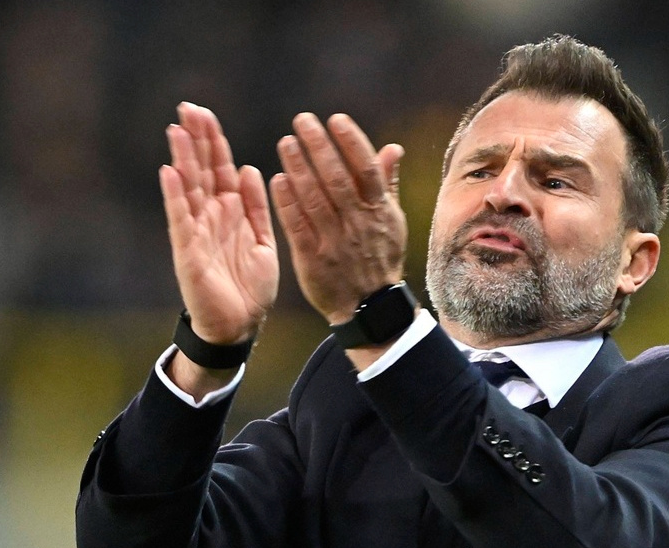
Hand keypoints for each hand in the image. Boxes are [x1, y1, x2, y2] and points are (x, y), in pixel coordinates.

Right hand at [161, 102, 277, 344]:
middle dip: (196, 139)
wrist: (241, 326)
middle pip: (201, 170)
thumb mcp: (262, 240)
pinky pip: (181, 219)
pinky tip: (169, 172)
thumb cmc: (250, 286)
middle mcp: (210, 216)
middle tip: (187, 107)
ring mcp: (197, 232)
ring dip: (183, 159)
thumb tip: (250, 167)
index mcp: (231, 212)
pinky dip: (175, 196)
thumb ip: (255, 206)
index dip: (213, 141)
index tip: (205, 113)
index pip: (220, 168)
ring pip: (189, 188)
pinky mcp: (188, 252)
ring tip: (176, 129)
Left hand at [270, 113, 405, 324]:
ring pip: (315, 199)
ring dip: (299, 168)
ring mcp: (336, 241)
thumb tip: (393, 148)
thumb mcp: (392, 222)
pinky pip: (298, 226)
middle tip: (302, 120)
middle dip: (320, 147)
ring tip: (286, 142)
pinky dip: (287, 203)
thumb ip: (388, 183)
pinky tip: (276, 180)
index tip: (335, 119)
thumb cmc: (379, 257)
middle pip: (338, 179)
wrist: (368, 306)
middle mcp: (359, 223)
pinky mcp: (313, 259)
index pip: (367, 169)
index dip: (351, 142)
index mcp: (380, 211)